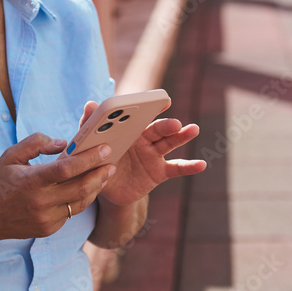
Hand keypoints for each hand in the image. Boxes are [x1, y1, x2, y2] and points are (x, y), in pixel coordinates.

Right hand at [0, 133, 114, 243]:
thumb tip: (63, 143)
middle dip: (100, 174)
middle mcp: (41, 202)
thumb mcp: (10, 156)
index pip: (67, 169)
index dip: (88, 159)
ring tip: (104, 174)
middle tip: (111, 163)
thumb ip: (36, 143)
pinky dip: (81, 199)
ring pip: (80, 202)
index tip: (104, 149)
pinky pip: (71, 213)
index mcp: (31, 181)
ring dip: (95, 188)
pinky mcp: (49, 228)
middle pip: (81, 188)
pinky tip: (86, 188)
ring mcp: (46, 218)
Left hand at [77, 101, 206, 207]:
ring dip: (182, 136)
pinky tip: (202, 164)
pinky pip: (176, 168)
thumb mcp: (89, 147)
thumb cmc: (95, 163)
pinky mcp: (159, 172)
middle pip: (158, 129)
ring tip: (193, 130)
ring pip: (170, 143)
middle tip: (175, 123)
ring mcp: (154, 155)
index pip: (141, 115)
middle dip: (167, 125)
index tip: (164, 100)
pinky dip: (189, 166)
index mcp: (128, 130)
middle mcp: (144, 139)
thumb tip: (90, 103)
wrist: (103, 190)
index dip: (153, 107)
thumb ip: (89, 125)